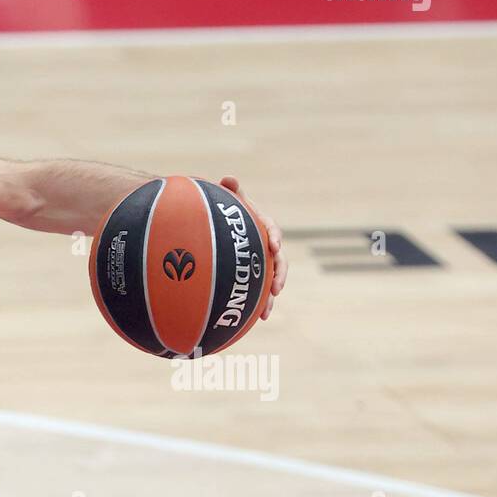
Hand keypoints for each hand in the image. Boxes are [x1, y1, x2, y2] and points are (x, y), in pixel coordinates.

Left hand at [220, 176, 286, 320]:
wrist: (216, 225)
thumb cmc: (224, 210)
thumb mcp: (228, 200)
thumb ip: (230, 191)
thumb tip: (229, 178)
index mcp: (260, 226)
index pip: (271, 229)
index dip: (274, 236)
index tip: (273, 245)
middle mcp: (263, 245)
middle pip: (277, 261)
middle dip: (279, 274)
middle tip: (276, 287)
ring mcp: (259, 262)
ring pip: (270, 280)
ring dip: (270, 297)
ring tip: (267, 312)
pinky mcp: (251, 275)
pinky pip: (258, 291)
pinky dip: (259, 304)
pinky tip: (257, 319)